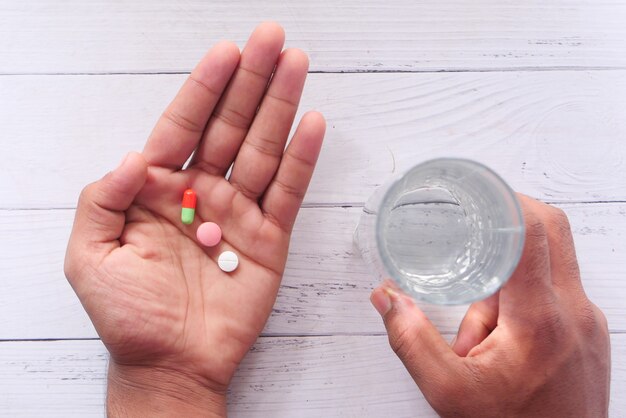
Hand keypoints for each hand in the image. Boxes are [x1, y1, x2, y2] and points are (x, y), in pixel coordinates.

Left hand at [64, 22, 324, 416]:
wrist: (170, 364)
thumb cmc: (128, 314)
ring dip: (281, 107)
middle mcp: (202, 191)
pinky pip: (288, 193)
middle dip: (251, 81)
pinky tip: (312, 125)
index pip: (184, 126)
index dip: (204, 88)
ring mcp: (238, 212)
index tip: (226, 51)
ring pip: (263, 149)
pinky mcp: (269, 239)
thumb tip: (131, 156)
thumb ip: (102, 199)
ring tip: (298, 65)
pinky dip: (300, 160)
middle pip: (230, 125)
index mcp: (158, 189)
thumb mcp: (90, 257)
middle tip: (273, 38)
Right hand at [371, 194, 609, 416]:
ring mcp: (587, 322)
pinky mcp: (588, 333)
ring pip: (547, 268)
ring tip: (479, 338)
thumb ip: (411, 341)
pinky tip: (500, 343)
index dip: (507, 200)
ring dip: (507, 281)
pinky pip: (554, 293)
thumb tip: (385, 298)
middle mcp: (574, 312)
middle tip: (476, 228)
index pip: (534, 232)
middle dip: (510, 223)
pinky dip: (521, 302)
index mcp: (541, 320)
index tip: (481, 189)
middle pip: (552, 232)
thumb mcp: (449, 393)